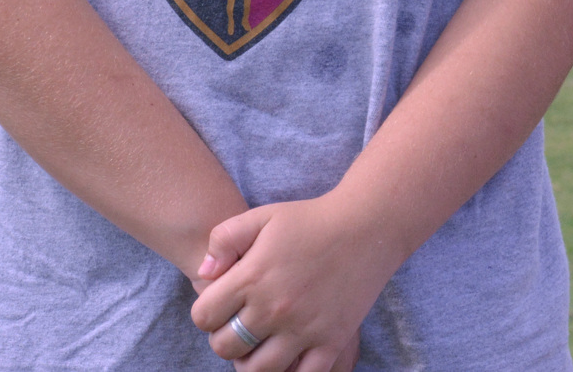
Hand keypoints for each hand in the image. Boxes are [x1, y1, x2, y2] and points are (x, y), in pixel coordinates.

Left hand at [191, 195, 396, 370]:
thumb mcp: (262, 216)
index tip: (222, 306)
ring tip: (261, 343)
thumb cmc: (311, 220)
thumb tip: (205, 273)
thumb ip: (223, 239)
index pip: (204, 317)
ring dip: (252, 361)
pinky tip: (289, 355)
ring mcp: (304, 328)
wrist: (367, 225)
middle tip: (240, 325)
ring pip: (258, 370)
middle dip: (225, 339)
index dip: (207, 313)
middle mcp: (274, 308)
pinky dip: (291, 371)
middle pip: (225, 348)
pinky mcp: (331, 341)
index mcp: (252, 277)